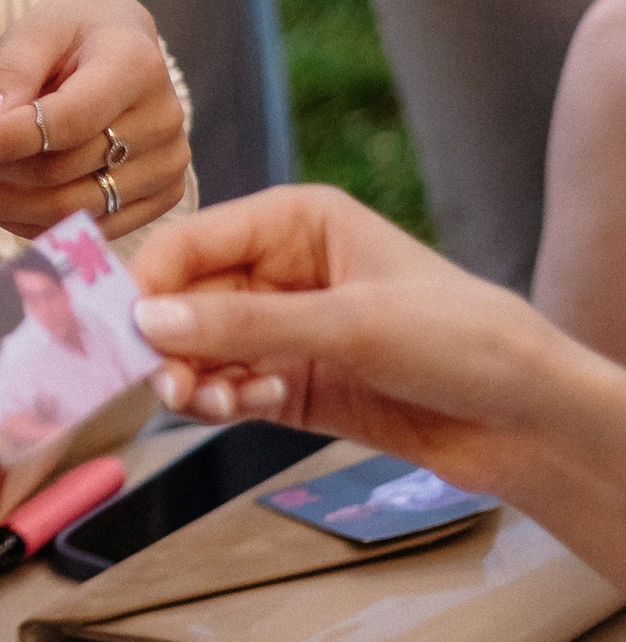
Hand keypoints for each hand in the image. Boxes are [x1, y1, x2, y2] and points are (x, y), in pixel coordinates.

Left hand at [0, 0, 188, 233]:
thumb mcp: (39, 28)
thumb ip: (11, 72)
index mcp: (138, 65)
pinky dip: (24, 219)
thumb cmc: (75, 31)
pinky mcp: (160, 198)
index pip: (66, 121)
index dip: (2, 142)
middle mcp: (163, 121)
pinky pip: (83, 227)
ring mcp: (167, 165)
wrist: (122, 46)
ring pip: (68, 209)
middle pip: (61, 172)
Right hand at [127, 185, 565, 479]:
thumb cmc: (461, 340)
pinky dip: (224, 402)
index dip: (149, 282)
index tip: (115, 328)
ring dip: (196, 379)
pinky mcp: (295, 386)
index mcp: (295, 222)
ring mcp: (286, 332)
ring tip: (208, 404)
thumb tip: (150, 322)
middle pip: (187, 302)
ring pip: (202, 352)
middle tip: (161, 383)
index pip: (192, 243)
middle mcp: (281, 272)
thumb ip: (247, 327)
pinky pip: (231, 390)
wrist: (528, 419)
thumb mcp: (353, 324)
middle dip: (169, 342)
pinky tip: (245, 409)